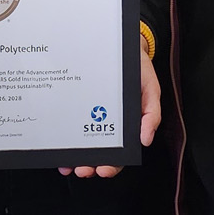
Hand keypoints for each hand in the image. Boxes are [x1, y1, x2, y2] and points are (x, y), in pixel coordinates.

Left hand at [57, 53, 160, 178]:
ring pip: (84, 143)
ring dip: (77, 158)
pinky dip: (66, 141)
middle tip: (84, 169)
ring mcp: (92, 116)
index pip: (121, 151)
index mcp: (127, 124)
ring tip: (70, 165)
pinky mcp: (79, 106)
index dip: (113, 164)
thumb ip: (152, 113)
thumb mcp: (150, 88)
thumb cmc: (138, 68)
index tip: (104, 169)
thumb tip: (146, 139)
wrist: (122, 45)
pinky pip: (72, 126)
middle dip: (91, 165)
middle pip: (100, 152)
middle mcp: (108, 123)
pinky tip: (61, 149)